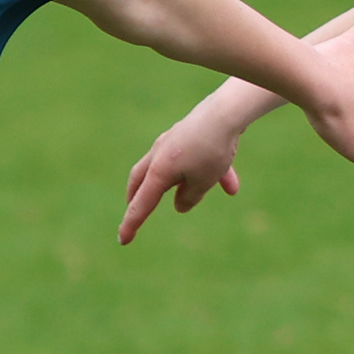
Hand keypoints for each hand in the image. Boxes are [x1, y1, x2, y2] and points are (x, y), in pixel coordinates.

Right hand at [119, 104, 245, 243]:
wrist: (225, 113)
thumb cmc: (211, 151)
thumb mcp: (202, 183)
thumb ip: (189, 198)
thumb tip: (179, 204)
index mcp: (158, 172)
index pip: (141, 204)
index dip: (132, 223)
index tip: (123, 240)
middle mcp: (159, 155)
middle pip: (142, 179)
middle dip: (138, 196)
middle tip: (133, 207)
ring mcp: (173, 142)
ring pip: (172, 169)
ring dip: (183, 185)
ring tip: (189, 200)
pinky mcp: (190, 133)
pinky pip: (197, 158)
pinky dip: (210, 172)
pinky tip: (231, 186)